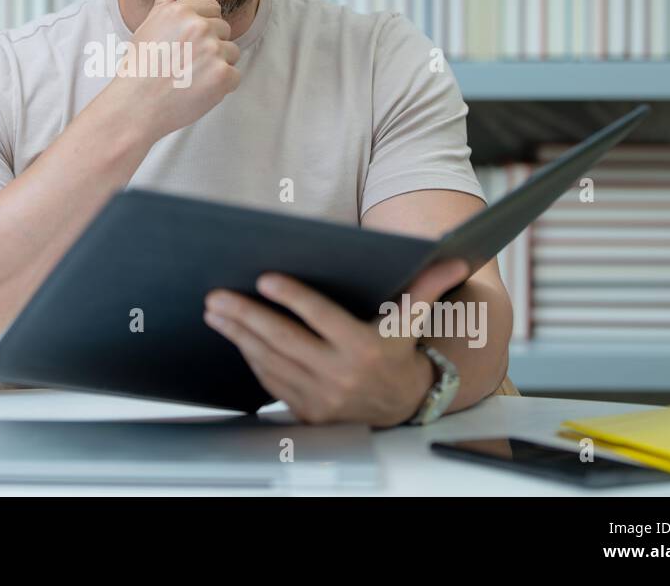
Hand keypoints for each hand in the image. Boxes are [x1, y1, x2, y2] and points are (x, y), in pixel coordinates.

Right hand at [102, 0, 240, 140]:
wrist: (136, 105)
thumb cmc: (139, 68)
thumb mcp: (147, 28)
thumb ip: (162, 4)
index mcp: (181, 11)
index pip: (213, 9)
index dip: (204, 28)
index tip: (189, 44)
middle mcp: (199, 26)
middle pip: (225, 31)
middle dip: (212, 47)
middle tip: (186, 65)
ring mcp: (213, 50)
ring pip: (232, 53)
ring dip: (218, 67)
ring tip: (191, 78)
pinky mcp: (223, 75)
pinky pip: (235, 76)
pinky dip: (221, 88)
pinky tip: (198, 91)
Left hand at [203, 258, 470, 425]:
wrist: (402, 405)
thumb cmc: (398, 351)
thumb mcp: (411, 319)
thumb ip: (426, 286)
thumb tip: (454, 258)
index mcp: (364, 348)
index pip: (322, 318)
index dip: (293, 298)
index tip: (265, 279)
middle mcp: (341, 375)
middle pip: (285, 340)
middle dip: (246, 316)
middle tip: (217, 296)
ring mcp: (321, 396)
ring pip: (271, 361)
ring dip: (238, 335)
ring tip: (215, 312)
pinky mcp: (307, 411)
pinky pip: (270, 381)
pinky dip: (250, 357)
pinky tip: (234, 337)